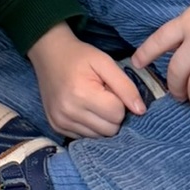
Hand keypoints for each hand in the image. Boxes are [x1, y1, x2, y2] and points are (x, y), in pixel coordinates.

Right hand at [28, 22, 144, 137]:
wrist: (48, 52)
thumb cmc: (79, 56)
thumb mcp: (105, 62)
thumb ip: (126, 86)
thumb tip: (141, 111)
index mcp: (81, 94)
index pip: (117, 114)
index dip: (119, 101)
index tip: (109, 88)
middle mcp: (68, 111)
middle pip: (110, 129)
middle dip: (112, 114)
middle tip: (102, 96)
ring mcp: (60, 121)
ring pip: (98, 137)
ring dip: (101, 122)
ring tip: (92, 102)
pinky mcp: (56, 126)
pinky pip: (84, 137)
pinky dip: (89, 126)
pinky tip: (83, 109)